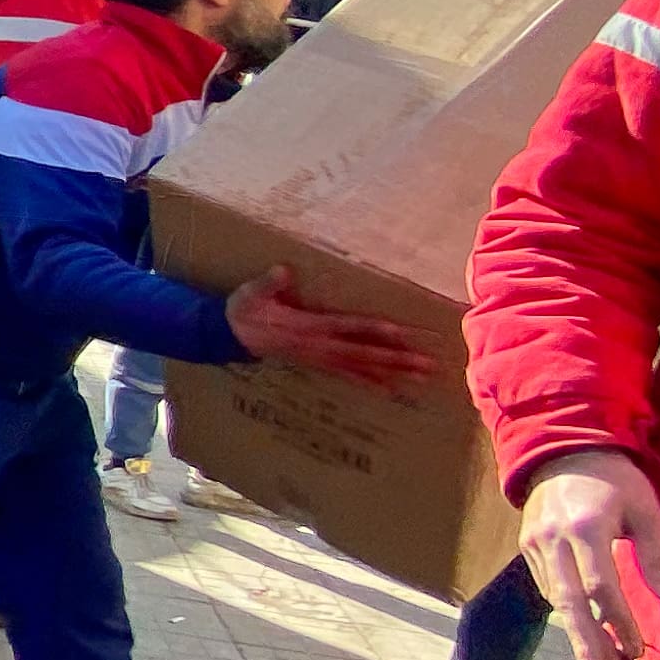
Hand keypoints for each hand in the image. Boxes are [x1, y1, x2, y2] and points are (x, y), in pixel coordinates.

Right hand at [221, 265, 435, 392]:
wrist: (230, 334)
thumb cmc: (245, 310)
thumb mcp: (252, 293)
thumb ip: (270, 283)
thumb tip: (283, 270)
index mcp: (308, 326)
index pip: (348, 328)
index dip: (374, 330)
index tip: (402, 333)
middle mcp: (319, 346)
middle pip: (364, 354)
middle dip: (397, 360)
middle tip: (428, 365)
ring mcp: (320, 358)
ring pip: (361, 368)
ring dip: (393, 373)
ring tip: (422, 378)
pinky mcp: (317, 364)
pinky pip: (348, 376)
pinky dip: (370, 382)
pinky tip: (390, 389)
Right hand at [520, 448, 659, 659]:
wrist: (562, 449)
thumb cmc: (616, 479)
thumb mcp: (646, 511)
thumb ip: (656, 558)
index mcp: (586, 528)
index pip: (601, 587)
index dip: (618, 623)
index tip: (636, 650)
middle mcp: (554, 539)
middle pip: (569, 603)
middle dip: (588, 643)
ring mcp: (534, 543)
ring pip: (556, 598)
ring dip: (578, 632)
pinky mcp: (526, 545)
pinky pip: (547, 585)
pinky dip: (566, 609)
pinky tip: (583, 626)